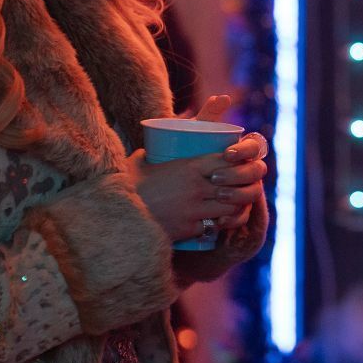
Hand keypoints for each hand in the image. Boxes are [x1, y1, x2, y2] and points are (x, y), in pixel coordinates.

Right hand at [127, 93, 268, 241]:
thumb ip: (165, 141)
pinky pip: (215, 228)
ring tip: (235, 203)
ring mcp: (194, 210)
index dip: (241, 162)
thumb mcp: (148, 154)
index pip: (230, 160)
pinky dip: (220, 224)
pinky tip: (219, 221)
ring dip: (237, 206)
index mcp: (190, 166)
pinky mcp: (188, 230)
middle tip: (244, 186)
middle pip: (238, 186)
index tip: (241, 163)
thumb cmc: (131, 180)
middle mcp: (197, 187)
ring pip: (232, 208)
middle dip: (246, 186)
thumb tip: (169, 132)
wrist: (116, 211)